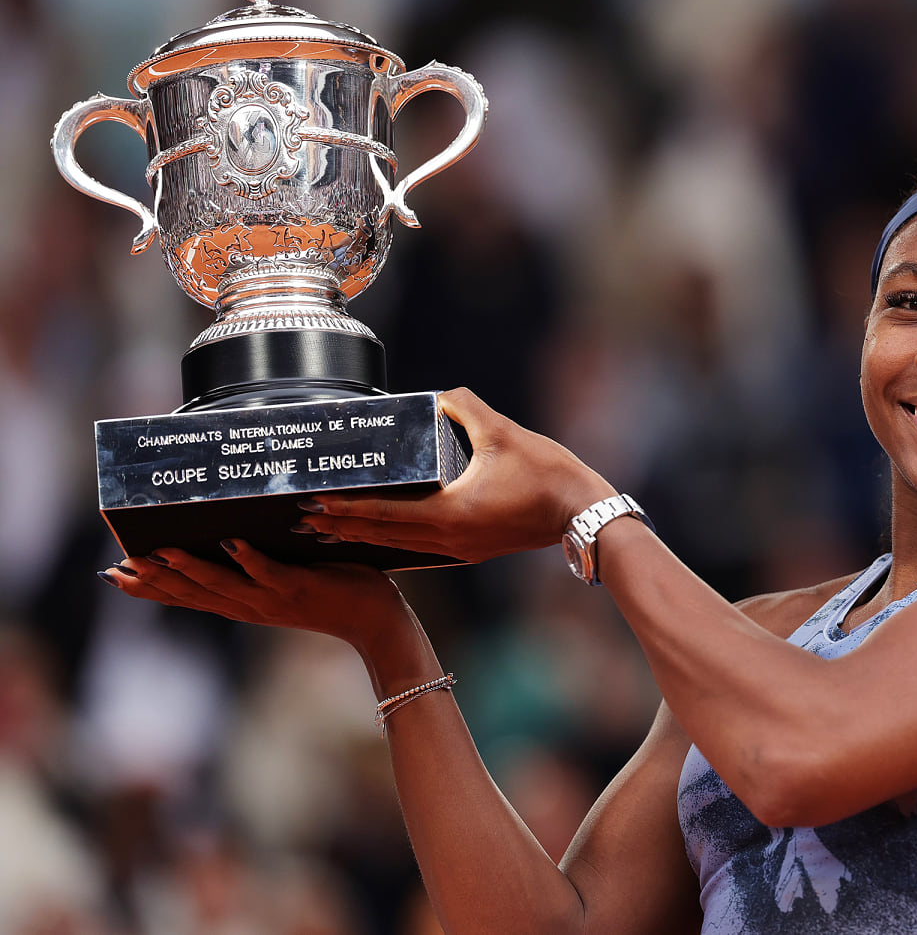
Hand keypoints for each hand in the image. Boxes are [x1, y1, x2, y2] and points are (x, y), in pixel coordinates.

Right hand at [101, 542, 409, 652]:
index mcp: (247, 605)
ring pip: (225, 586)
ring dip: (192, 569)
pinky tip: (232, 544)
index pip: (191, 598)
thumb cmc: (336, 592)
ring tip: (161, 552)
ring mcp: (276, 599)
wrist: (377, 622)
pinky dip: (251, 560)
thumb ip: (260, 564)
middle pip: (196, 595)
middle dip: (157, 580)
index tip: (117, 576)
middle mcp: (254, 607)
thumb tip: (231, 532)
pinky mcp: (302, 588)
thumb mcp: (288, 580)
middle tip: (120, 566)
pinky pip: (271, 573)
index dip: (153, 588)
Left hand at [292, 388, 616, 562]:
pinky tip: (385, 539)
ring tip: (332, 531)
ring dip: (365, 538)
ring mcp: (461, 549)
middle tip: (304, 519)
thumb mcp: (506, 433)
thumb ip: (468, 408)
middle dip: (342, 528)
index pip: (383, 514)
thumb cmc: (549, 476)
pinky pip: (421, 549)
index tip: (313, 503)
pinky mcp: (473, 548)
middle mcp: (449, 539)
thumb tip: (443, 394)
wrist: (585, 513)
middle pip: (383, 537)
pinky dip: (395, 542)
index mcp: (450, 514)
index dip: (345, 509)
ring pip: (400, 547)